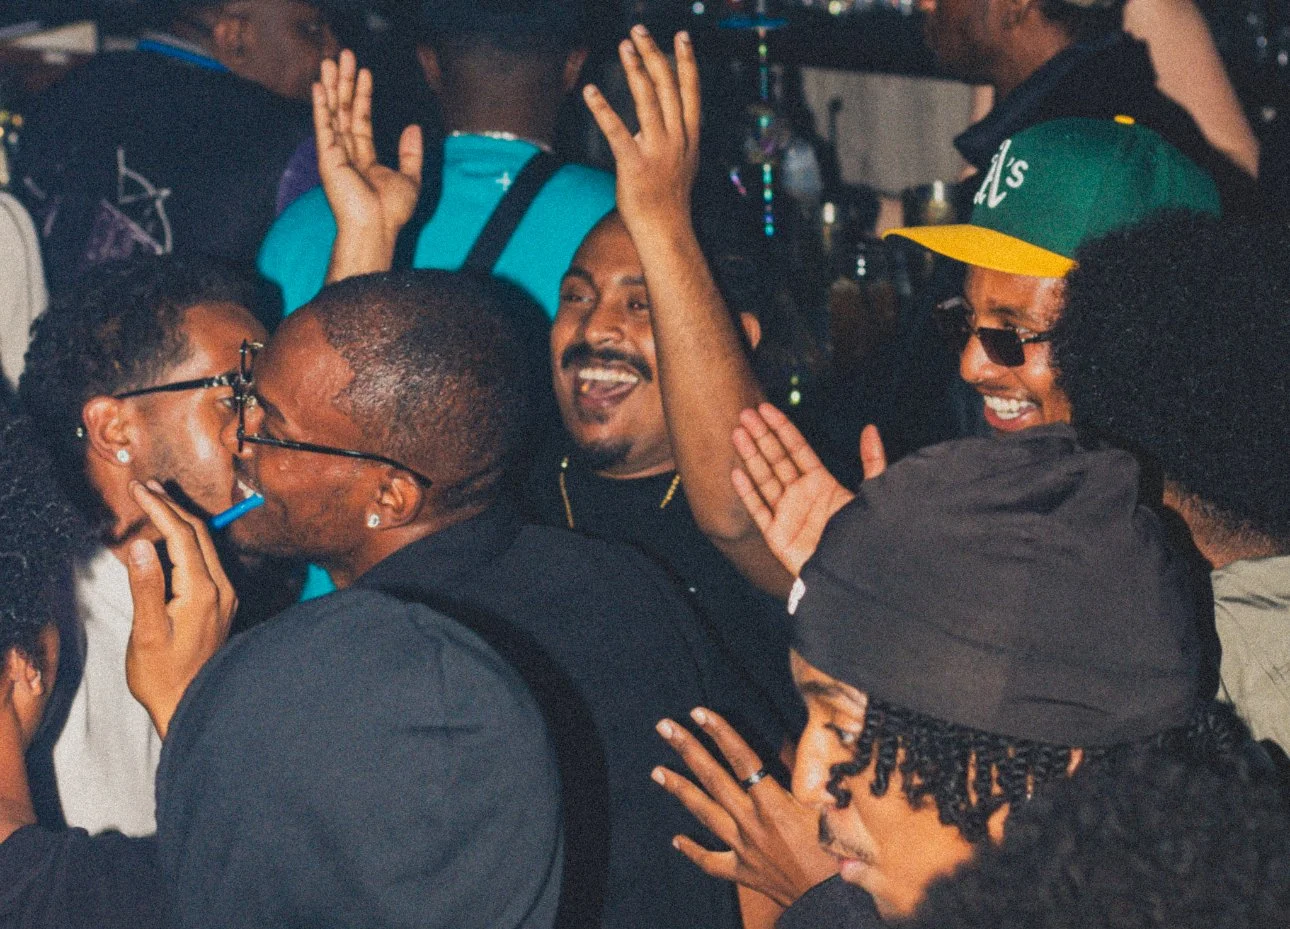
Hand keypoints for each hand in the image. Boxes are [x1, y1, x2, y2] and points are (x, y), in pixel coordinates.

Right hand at [124, 481, 235, 739]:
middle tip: (144, 487)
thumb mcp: (147, 633)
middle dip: (172, 507)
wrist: (194, 706)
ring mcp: (225, 596)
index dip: (160, 508)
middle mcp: (222, 589)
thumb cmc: (164, 675)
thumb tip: (142, 544)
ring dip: (180, 521)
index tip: (138, 488)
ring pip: (206, 545)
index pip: (183, 536)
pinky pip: (206, 560)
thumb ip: (145, 587)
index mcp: (204, 592)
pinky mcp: (221, 604)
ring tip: (155, 502)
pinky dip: (187, 541)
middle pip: (199, 534)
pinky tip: (169, 539)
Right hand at [315, 49, 421, 276]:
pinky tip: (319, 87)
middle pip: (344, 111)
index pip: (360, 120)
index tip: (364, 72)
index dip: (362, 95)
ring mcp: (335, 155)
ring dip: (331, 86)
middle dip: (344, 82)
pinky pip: (324, 127)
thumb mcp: (410, 178)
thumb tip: (413, 127)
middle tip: (344, 55)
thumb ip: (410, 152)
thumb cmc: (392, 212)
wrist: (376, 229)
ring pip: (333, 113)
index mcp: (363, 159)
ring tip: (331, 60)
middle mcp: (346, 154)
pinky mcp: (328, 159)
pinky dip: (321, 106)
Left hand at [583, 25, 698, 233]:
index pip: (690, 91)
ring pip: (648, 100)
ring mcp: (657, 151)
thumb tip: (667, 118)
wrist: (665, 231)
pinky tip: (590, 91)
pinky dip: (602, 109)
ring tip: (624, 45)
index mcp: (689, 136)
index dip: (686, 62)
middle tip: (639, 30)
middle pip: (667, 87)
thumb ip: (677, 137)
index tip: (681, 36)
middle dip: (654, 54)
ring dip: (635, 69)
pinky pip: (616, 131)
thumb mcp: (684, 162)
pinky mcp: (634, 164)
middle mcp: (677, 138)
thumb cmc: (669, 198)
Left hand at [652, 707, 837, 906]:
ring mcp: (743, 848)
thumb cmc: (837, 855)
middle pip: (713, 779)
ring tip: (657, 771)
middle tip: (664, 727)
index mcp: (774, 804)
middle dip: (688, 750)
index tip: (700, 713)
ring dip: (680, 790)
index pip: (742, 759)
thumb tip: (793, 744)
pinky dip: (692, 850)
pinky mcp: (743, 872)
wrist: (832, 904)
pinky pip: (711, 861)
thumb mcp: (830, 809)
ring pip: (705, 813)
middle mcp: (752, 823)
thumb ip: (808, 777)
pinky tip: (676, 840)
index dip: (720, 733)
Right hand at [730, 403, 856, 575]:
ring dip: (750, 455)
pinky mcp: (776, 535)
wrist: (854, 572)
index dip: (782, 429)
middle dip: (761, 436)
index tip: (767, 409)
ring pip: (763, 478)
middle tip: (745, 413)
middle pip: (776, 459)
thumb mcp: (874, 494)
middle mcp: (800, 496)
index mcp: (821, 484)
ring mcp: (786, 514)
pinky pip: (758, 509)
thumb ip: (873, 461)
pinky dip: (747, 492)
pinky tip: (736, 472)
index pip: (797, 449)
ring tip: (737, 433)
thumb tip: (871, 428)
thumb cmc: (865, 535)